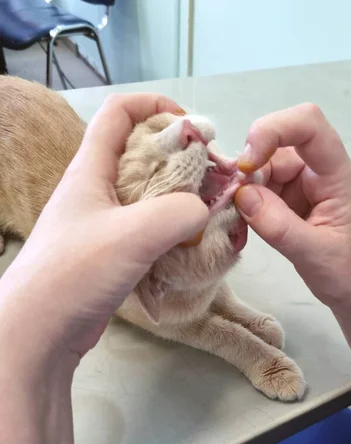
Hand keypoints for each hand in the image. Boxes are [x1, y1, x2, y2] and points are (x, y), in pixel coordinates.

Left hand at [0, 94, 207, 364]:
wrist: (39, 331)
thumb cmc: (76, 271)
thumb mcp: (133, 234)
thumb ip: (178, 213)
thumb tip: (204, 210)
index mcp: (91, 168)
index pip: (119, 113)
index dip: (155, 106)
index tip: (191, 126)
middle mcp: (96, 190)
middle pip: (141, 154)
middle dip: (180, 158)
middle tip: (213, 178)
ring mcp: (103, 223)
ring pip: (147, 195)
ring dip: (180, 198)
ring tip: (210, 212)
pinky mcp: (111, 253)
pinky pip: (148, 230)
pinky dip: (172, 231)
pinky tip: (192, 245)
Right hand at [235, 104, 350, 310]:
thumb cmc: (348, 272)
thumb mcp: (315, 253)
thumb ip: (279, 226)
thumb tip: (241, 195)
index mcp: (335, 174)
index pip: (308, 126)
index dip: (274, 132)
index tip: (247, 165)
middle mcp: (316, 171)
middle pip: (276, 145)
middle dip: (249, 167)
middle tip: (232, 201)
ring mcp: (299, 184)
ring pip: (261, 167)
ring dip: (242, 187)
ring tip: (237, 219)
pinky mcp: (284, 200)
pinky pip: (256, 188)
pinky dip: (242, 201)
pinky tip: (240, 222)